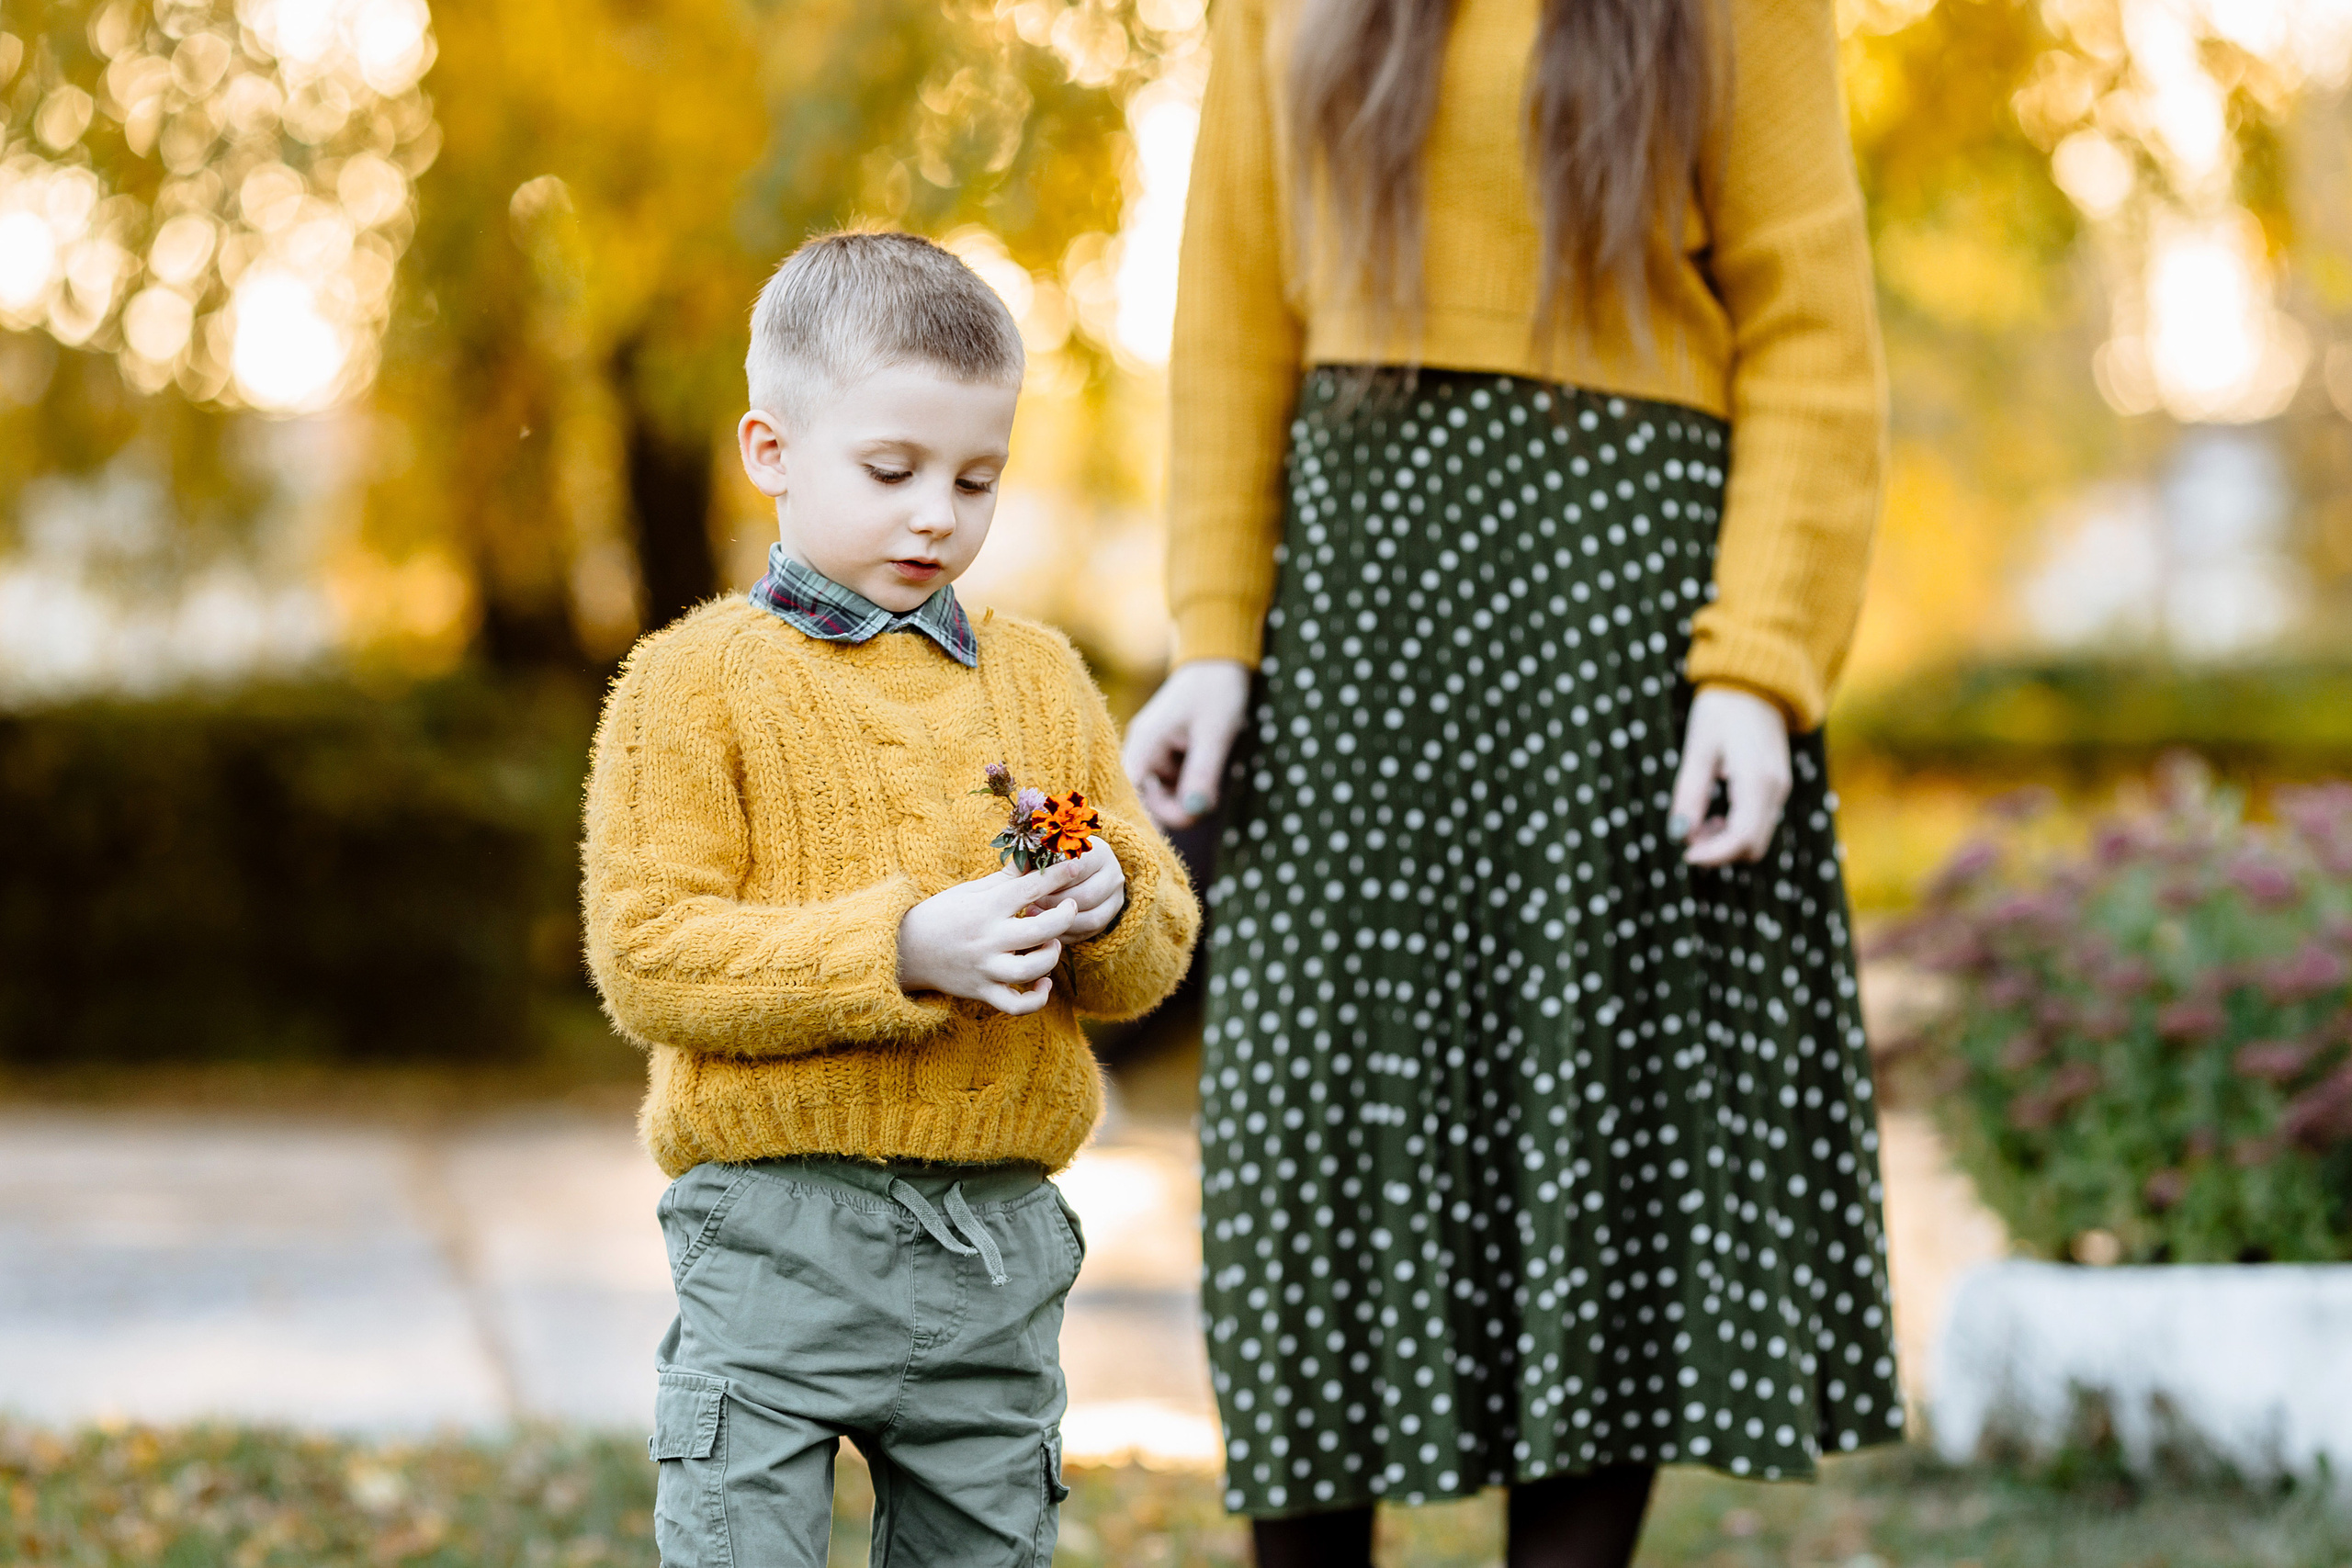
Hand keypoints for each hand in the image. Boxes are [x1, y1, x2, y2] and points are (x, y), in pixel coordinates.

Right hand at [897, 861, 1087, 1015]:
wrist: (905, 950)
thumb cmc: (942, 914)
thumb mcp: (971, 890)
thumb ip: (1006, 879)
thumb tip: (1035, 859)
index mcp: (985, 908)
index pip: (1030, 888)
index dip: (1059, 876)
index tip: (1076, 866)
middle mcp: (987, 939)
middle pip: (1041, 931)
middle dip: (1064, 917)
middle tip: (1069, 908)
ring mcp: (985, 968)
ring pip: (1032, 970)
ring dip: (1051, 956)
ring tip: (1051, 944)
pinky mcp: (982, 992)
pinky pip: (1017, 1005)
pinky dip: (1036, 998)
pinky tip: (1043, 981)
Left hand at [1034, 837, 1126, 939]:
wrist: (1075, 870)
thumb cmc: (1055, 859)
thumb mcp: (1047, 853)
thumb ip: (1036, 858)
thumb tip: (1022, 864)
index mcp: (1100, 852)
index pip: (1078, 868)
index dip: (1052, 880)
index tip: (1030, 885)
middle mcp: (1114, 874)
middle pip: (1087, 896)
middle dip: (1055, 904)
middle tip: (1031, 905)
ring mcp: (1115, 898)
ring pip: (1092, 919)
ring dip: (1061, 922)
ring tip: (1037, 917)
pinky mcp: (1109, 917)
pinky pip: (1089, 933)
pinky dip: (1066, 933)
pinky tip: (1046, 930)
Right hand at [1123, 659, 1249, 828]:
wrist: (1221, 661)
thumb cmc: (1216, 690)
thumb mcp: (1215, 733)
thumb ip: (1203, 773)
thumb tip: (1195, 813)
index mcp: (1144, 744)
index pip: (1130, 795)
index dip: (1144, 820)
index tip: (1166, 838)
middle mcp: (1141, 751)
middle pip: (1144, 800)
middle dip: (1174, 809)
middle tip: (1206, 804)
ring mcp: (1153, 754)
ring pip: (1161, 795)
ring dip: (1184, 798)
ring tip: (1209, 776)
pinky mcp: (1167, 756)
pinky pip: (1171, 784)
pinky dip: (1188, 787)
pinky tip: (1205, 773)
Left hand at [1668, 686, 1791, 867]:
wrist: (1755, 682)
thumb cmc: (1722, 709)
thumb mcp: (1698, 749)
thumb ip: (1690, 794)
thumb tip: (1680, 834)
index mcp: (1756, 779)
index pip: (1741, 838)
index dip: (1713, 854)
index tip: (1684, 854)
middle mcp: (1776, 789)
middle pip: (1752, 846)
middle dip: (1718, 851)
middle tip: (1686, 835)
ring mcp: (1780, 789)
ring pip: (1757, 838)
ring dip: (1725, 841)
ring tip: (1697, 821)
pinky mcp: (1777, 786)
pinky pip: (1759, 822)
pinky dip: (1736, 829)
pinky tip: (1714, 814)